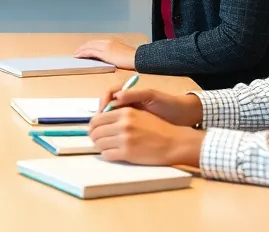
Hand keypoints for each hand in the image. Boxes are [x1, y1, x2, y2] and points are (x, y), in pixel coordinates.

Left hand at [73, 38, 137, 69]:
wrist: (137, 58)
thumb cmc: (132, 58)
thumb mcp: (121, 52)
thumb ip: (114, 52)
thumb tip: (110, 56)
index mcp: (111, 41)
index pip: (97, 42)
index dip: (89, 45)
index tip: (84, 49)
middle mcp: (107, 42)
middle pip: (91, 43)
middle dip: (83, 47)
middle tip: (76, 52)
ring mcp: (105, 46)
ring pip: (89, 47)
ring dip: (81, 50)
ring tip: (75, 54)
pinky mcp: (104, 53)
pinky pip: (90, 52)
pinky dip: (83, 53)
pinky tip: (79, 56)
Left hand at [88, 106, 203, 166]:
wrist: (174, 143)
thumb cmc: (159, 129)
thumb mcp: (139, 114)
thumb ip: (121, 115)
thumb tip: (102, 120)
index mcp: (125, 112)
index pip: (98, 118)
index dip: (94, 126)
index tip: (95, 130)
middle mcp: (123, 124)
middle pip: (96, 131)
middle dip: (94, 137)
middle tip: (98, 140)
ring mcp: (124, 139)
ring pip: (99, 144)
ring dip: (100, 146)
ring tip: (106, 147)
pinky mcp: (127, 153)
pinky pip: (107, 155)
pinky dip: (107, 155)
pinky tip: (113, 154)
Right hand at [96, 86, 203, 127]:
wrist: (184, 115)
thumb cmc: (169, 104)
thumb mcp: (152, 96)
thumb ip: (133, 94)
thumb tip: (116, 97)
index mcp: (129, 94)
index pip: (108, 94)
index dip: (102, 103)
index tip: (101, 113)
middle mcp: (127, 103)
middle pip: (106, 108)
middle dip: (99, 117)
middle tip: (96, 126)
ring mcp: (130, 115)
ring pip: (110, 119)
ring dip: (104, 126)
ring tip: (102, 134)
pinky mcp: (135, 127)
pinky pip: (118, 129)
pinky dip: (113, 134)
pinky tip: (113, 140)